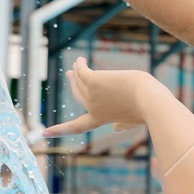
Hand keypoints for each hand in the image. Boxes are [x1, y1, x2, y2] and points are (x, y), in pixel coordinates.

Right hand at [45, 58, 164, 136]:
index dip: (60, 130)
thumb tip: (116, 127)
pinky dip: (80, 65)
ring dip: (77, 72)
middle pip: (78, 95)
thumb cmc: (148, 111)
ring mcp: (91, 95)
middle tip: (70, 74)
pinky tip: (80, 60)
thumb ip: (124, 124)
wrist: (149, 101)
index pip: (77, 126)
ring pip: (80, 81)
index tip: (45, 133)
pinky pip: (82, 70)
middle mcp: (92, 108)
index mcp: (100, 119)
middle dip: (74, 84)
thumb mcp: (135, 120)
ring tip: (77, 64)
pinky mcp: (93, 81)